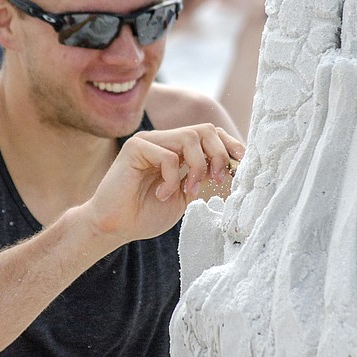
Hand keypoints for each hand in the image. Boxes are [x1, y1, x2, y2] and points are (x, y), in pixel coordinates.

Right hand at [85, 124, 244, 244]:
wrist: (114, 227)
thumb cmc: (146, 214)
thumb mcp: (184, 195)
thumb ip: (202, 178)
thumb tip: (231, 167)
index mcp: (178, 150)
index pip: (210, 134)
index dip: (229, 145)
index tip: (242, 165)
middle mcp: (164, 140)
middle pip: (205, 130)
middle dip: (219, 155)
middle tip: (217, 180)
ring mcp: (149, 141)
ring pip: (189, 138)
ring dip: (197, 167)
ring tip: (188, 190)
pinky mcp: (135, 148)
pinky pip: (167, 155)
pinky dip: (172, 178)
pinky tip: (161, 194)